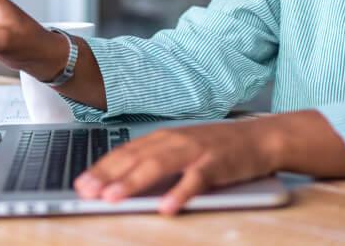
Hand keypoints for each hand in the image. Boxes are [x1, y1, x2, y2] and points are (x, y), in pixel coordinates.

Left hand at [74, 110, 344, 214]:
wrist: (263, 138)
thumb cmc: (220, 148)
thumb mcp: (184, 149)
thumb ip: (157, 161)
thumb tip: (122, 180)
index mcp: (165, 136)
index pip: (126, 151)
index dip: (102, 166)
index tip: (81, 182)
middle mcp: (177, 140)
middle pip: (137, 157)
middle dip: (108, 175)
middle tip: (86, 192)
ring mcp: (198, 151)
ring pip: (159, 165)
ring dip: (134, 182)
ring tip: (113, 198)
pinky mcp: (218, 165)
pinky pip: (197, 180)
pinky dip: (181, 192)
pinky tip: (167, 208)